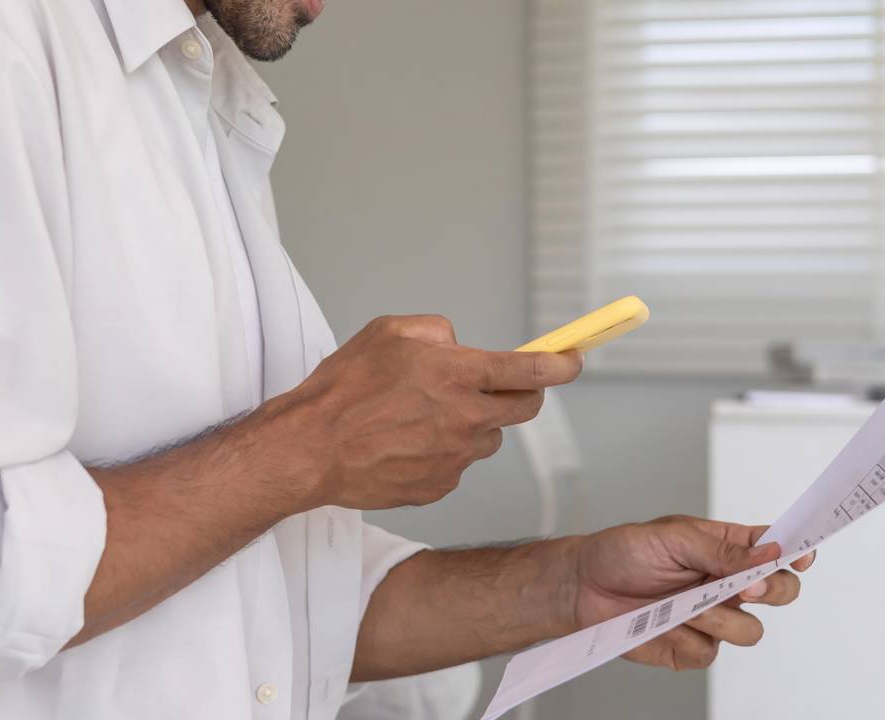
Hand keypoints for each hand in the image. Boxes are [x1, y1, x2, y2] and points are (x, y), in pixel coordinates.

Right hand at [276, 315, 581, 509]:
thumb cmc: (344, 388)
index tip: (573, 360)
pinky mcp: (440, 485)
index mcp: (458, 376)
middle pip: (524, 408)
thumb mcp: (388, 332)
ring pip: (488, 437)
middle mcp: (466, 418)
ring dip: (475, 423)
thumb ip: (437, 332)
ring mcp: (456, 457)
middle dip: (524, 392)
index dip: (562, 364)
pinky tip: (407, 443)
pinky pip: (458, 464)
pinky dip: (444, 451)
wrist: (311, 449)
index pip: (531, 370)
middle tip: (503, 384)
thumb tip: (458, 345)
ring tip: (426, 416)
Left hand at [570, 515, 815, 670]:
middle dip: (771, 591)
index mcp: (727, 549)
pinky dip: (685, 637)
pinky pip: (709, 653)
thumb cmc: (623, 552)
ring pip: (750, 631)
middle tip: (745, 587)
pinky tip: (662, 622)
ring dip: (720, 618)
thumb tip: (769, 554)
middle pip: (779, 594)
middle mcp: (726, 584)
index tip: (803, 556)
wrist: (582, 587)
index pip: (776, 550)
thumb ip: (721, 551)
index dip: (797, 552)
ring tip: (685, 605)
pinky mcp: (691, 647)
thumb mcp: (672, 538)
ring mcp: (713, 618)